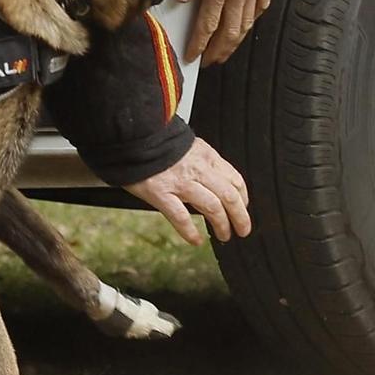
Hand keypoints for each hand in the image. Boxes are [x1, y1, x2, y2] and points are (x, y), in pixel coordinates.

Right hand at [125, 137, 250, 245]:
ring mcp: (179, 182)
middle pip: (229, 197)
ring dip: (222, 225)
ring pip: (212, 208)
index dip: (243, 199)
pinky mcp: (160, 193)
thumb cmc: (158, 141)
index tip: (242, 209)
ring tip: (223, 236)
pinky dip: (190, 232)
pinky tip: (195, 240)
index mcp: (206, 155)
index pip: (235, 180)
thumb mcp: (190, 145)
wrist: (131, 134)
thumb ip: (204, 161)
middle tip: (242, 230)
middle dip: (240, 217)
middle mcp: (197, 169)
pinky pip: (181, 217)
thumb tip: (218, 180)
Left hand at [172, 0, 276, 64]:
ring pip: (245, 26)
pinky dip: (252, 21)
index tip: (192, 57)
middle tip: (209, 62)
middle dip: (217, 51)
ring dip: (234, 43)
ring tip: (225, 53)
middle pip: (228, 32)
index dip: (199, 44)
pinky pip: (261, 9)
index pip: (207, 24)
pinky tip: (246, 26)